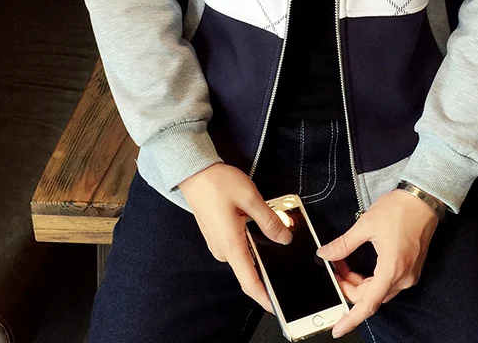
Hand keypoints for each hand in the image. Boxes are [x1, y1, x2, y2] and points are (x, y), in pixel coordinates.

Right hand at [178, 163, 291, 312]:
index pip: (249, 281)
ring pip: (244, 254)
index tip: (276, 305)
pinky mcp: (216, 235)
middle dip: (267, 260)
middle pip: (249, 267)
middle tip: (279, 240)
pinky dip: (248, 238)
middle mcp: (222, 249)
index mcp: (231, 244)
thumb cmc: (217, 183)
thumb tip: (284, 238)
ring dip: (257, 245)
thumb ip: (269, 220)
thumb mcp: (250, 198)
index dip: (263, 296)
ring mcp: (217, 243)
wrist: (193, 172)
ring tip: (265, 222)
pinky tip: (251, 220)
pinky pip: (236, 244)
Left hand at [316, 189, 438, 337]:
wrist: (423, 199)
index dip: (351, 319)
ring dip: (359, 282)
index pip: (367, 304)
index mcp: (391, 270)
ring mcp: (409, 275)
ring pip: (378, 290)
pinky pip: (387, 282)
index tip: (337, 329)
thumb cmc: (398, 210)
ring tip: (344, 262)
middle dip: (348, 287)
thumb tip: (324, 254)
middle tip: (334, 267)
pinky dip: (371, 278)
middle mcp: (402, 278)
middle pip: (370, 296)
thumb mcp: (365, 225)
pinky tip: (360, 264)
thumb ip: (343, 244)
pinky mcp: (410, 269)